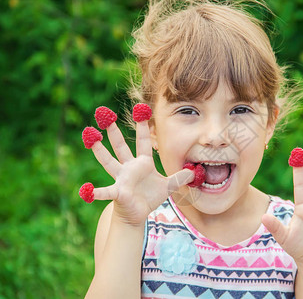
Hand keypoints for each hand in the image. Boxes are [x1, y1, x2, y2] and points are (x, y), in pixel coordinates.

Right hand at [79, 105, 193, 225]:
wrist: (136, 214)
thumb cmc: (149, 197)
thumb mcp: (168, 186)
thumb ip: (180, 178)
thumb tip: (195, 172)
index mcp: (142, 163)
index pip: (143, 141)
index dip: (142, 126)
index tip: (141, 110)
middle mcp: (129, 167)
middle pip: (120, 146)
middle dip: (113, 131)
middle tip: (104, 114)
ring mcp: (121, 179)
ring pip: (108, 161)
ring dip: (99, 149)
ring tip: (89, 135)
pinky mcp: (117, 192)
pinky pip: (105, 192)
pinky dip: (95, 192)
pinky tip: (86, 191)